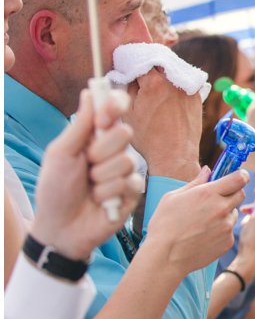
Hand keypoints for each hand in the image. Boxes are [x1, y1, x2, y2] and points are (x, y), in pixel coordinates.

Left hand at [32, 88, 142, 259]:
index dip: (115, 106)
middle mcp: (114, 149)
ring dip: (102, 178)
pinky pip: (130, 182)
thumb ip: (79, 125)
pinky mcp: (134, 190)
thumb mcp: (60, 154)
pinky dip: (109, 193)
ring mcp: (126, 169)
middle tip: (86, 165)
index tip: (103, 118)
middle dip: (100, 152)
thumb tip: (90, 92)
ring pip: (127, 160)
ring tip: (90, 188)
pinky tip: (101, 201)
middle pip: (125, 133)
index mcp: (96, 135)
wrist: (62, 227)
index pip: (116, 108)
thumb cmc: (56, 189)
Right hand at [124, 67, 200, 180]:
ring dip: (162, 74)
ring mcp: (188, 88)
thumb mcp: (127, 112)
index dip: (133, 63)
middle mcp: (174, 82)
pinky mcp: (196, 96)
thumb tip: (125, 73)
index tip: (128, 69)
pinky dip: (174, 84)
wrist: (174, 155)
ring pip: (172, 71)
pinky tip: (166, 96)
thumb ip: (125, 88)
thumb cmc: (148, 138)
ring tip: (153, 87)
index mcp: (155, 83)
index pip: (141, 60)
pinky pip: (183, 82)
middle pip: (159, 62)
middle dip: (149, 66)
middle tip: (140, 76)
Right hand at [145, 167, 248, 277]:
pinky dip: (221, 231)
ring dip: (225, 213)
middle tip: (217, 199)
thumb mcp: (173, 197)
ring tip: (204, 222)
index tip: (239, 177)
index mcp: (208, 193)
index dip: (241, 176)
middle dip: (232, 193)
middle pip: (241, 194)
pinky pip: (230, 231)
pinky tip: (205, 235)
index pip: (240, 178)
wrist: (164, 257)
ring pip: (234, 213)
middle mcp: (221, 208)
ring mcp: (226, 226)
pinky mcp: (228, 242)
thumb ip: (195, 182)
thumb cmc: (164, 225)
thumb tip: (208, 170)